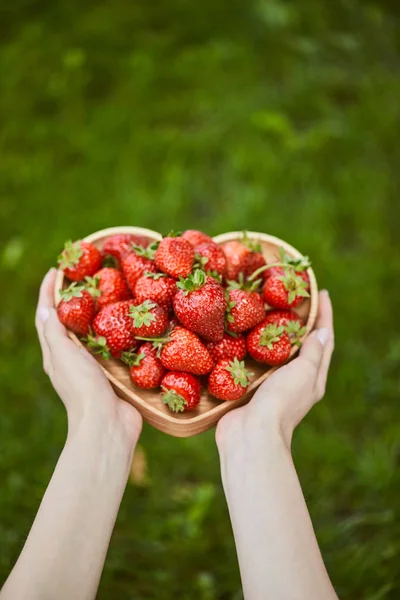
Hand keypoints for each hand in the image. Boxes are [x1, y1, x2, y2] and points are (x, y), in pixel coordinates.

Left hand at [35, 268, 141, 440]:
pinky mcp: (112, 373)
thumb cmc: (83, 388)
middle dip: (72, 299)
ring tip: (107, 294)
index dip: (48, 292)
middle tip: (84, 278)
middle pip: (67, 322)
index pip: (46, 316)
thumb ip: (54, 332)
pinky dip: (114, 332)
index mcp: (55, 354)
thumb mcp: (63, 356)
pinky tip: (127, 325)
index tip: (57, 270)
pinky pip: (112, 347)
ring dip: (95, 314)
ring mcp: (92, 367)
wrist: (107, 425)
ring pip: (90, 334)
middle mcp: (71, 359)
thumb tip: (45, 308)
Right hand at [216, 290, 333, 449]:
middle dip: (300, 322)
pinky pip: (253, 363)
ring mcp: (272, 386)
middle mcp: (294, 381)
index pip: (324, 340)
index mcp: (312, 378)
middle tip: (292, 299)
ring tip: (266, 312)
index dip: (324, 316)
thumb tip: (322, 332)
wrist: (251, 435)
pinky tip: (242, 337)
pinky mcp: (251, 389)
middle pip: (301, 346)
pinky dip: (252, 348)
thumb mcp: (304, 372)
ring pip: (275, 354)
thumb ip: (312, 352)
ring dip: (273, 334)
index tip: (321, 293)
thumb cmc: (281, 401)